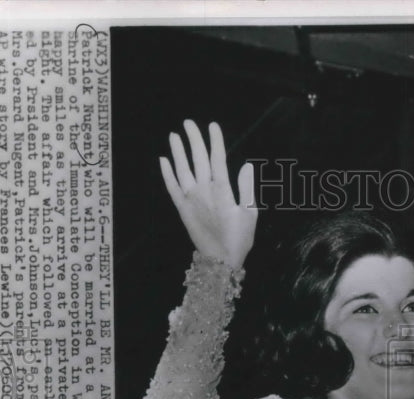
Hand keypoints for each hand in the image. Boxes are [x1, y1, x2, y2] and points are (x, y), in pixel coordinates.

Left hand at [160, 120, 256, 268]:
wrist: (220, 261)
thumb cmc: (239, 238)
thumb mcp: (250, 214)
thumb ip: (247, 188)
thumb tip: (247, 165)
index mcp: (222, 190)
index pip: (217, 159)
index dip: (215, 141)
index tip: (213, 125)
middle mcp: (203, 190)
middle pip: (197, 158)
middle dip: (194, 139)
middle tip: (189, 123)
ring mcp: (190, 199)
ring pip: (182, 169)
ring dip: (177, 151)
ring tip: (174, 135)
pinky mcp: (181, 208)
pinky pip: (171, 186)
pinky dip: (166, 172)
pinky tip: (163, 160)